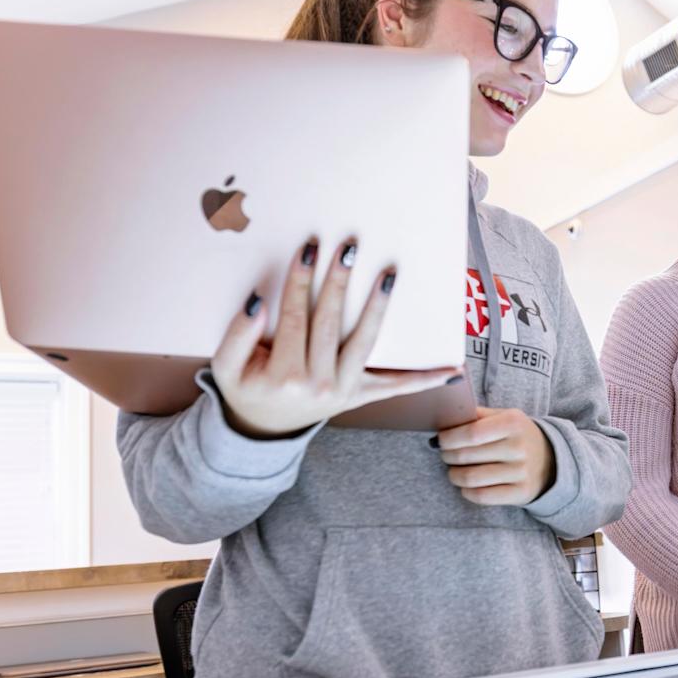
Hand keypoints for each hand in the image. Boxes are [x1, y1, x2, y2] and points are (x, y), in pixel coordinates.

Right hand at [213, 238, 461, 437]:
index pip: (295, 316)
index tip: (309, 248)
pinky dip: (425, 380)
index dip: (300, 280)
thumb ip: (237, 334)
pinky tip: (451, 370)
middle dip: (338, 281)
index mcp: (284, 375)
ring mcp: (344, 391)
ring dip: (377, 306)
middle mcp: (318, 383)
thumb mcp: (226, 367)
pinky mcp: (361, 396)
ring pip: (364, 342)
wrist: (262, 430)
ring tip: (387, 275)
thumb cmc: (246, 388)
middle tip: (348, 247)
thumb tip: (259, 301)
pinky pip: (396, 387)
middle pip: (330, 322)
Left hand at [435, 407, 555, 504]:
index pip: (471, 432)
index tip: (440, 440)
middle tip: (444, 454)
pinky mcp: (520, 493)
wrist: (551, 460)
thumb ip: (477, 415)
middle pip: (466, 455)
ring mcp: (521, 472)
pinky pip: (482, 496)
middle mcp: (519, 447)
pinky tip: (466, 486)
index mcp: (513, 423)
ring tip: (453, 471)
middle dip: (447, 455)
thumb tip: (444, 418)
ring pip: (471, 478)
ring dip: (454, 475)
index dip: (449, 438)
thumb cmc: (517, 435)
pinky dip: (467, 492)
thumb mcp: (504, 416)